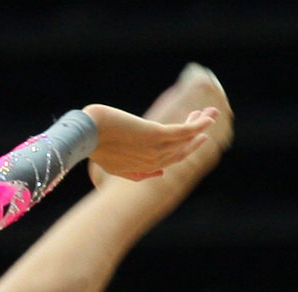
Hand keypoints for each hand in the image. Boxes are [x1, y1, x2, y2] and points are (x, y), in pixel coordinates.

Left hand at [83, 100, 219, 181]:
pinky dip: (197, 124)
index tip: (194, 139)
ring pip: (185, 140)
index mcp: (139, 170)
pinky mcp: (156, 135)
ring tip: (211, 113)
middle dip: (196, 138)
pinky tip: (206, 116)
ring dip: (200, 125)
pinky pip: (183, 131)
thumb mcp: (112, 163)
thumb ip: (134, 172)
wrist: (87, 133)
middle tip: (206, 123)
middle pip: (180, 152)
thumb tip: (160, 173)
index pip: (167, 162)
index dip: (182, 151)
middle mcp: (150, 163)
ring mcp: (154, 150)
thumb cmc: (93, 143)